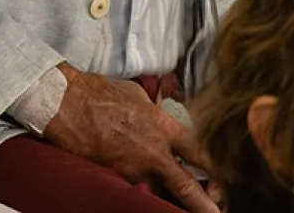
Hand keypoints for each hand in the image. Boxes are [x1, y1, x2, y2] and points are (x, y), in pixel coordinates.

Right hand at [43, 66, 218, 212]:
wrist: (66, 103)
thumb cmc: (99, 93)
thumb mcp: (138, 96)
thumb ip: (156, 114)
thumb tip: (164, 120)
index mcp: (164, 127)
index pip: (201, 152)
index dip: (218, 168)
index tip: (227, 177)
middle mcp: (154, 152)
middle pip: (188, 187)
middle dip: (206, 205)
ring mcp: (134, 169)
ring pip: (160, 193)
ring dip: (170, 199)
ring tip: (181, 206)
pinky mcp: (116, 177)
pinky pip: (137, 189)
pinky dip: (144, 192)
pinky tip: (149, 194)